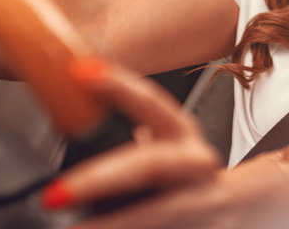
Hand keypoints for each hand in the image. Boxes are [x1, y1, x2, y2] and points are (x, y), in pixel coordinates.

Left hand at [41, 59, 232, 228]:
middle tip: (57, 194)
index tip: (80, 73)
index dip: (118, 86)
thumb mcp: (164, 144)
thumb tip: (70, 114)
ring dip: (112, 224)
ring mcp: (203, 201)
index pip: (151, 101)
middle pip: (149, 165)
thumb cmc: (183, 172)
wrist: (232, 206)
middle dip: (100, 179)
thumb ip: (129, 132)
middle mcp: (195, 162)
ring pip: (159, 213)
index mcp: (182, 130)